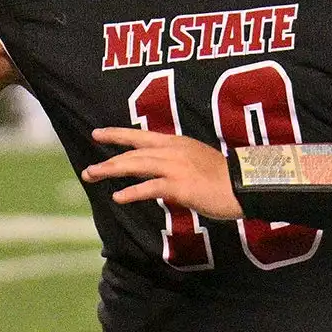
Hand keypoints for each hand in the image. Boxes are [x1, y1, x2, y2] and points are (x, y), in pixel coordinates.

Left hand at [81, 127, 243, 219]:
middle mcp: (173, 151)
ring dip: (111, 171)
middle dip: (108, 160)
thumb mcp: (196, 160)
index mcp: (176, 143)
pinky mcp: (180, 186)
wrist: (243, 186)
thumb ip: (176, 162)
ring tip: (92, 177)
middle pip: (133, 153)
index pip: (140, 136)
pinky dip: (133, 192)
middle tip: (87, 171)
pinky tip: (118, 197)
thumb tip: (159, 172)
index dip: (117, 134)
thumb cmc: (223, 177)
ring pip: (136, 166)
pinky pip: (151, 188)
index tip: (96, 133)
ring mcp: (176, 167)